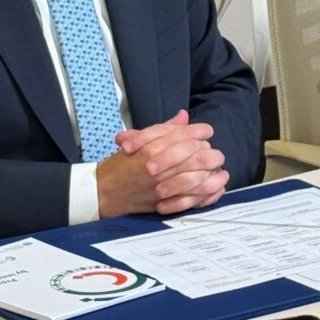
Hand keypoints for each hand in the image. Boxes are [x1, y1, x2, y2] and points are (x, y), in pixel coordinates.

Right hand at [98, 110, 228, 216]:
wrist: (102, 193)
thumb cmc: (120, 166)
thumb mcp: (138, 141)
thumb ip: (164, 129)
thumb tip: (183, 116)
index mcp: (153, 147)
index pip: (187, 135)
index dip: (201, 131)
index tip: (207, 131)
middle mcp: (160, 165)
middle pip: (199, 155)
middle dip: (211, 152)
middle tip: (213, 151)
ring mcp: (164, 185)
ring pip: (201, 176)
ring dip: (213, 171)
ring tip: (217, 169)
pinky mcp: (166, 203)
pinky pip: (195, 198)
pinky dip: (208, 192)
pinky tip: (215, 186)